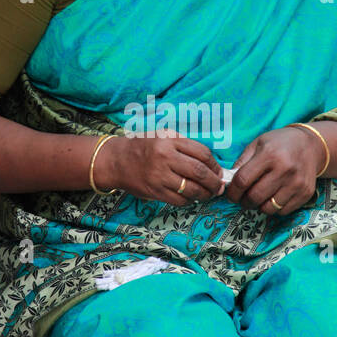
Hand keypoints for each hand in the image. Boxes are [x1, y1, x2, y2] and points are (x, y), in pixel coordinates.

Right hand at [95, 132, 223, 206]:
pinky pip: (179, 200)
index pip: (202, 153)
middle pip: (199, 172)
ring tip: (209, 194)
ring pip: (191, 189)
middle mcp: (165, 157)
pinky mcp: (154, 191)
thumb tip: (210, 163)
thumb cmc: (143, 146)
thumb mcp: (163, 136)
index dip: (215, 165)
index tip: (219, 172)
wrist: (116, 160)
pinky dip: (189, 200)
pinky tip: (191, 197)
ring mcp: (159, 176)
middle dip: (214, 182)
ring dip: (204, 194)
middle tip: (219, 187)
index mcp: (169, 141)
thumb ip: (184, 144)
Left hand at [226, 126, 322, 213]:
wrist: (311, 145)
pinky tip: (273, 197)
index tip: (231, 194)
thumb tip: (228, 183)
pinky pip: (283, 211)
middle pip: (254, 197)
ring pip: (268, 208)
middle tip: (243, 198)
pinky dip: (274, 208)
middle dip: (244, 202)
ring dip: (259, 206)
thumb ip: (242, 162)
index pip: (243, 180)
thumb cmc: (279, 143)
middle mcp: (285, 169)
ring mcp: (297, 183)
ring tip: (259, 197)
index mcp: (269, 155)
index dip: (232, 191)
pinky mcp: (305, 193)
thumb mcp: (258, 144)